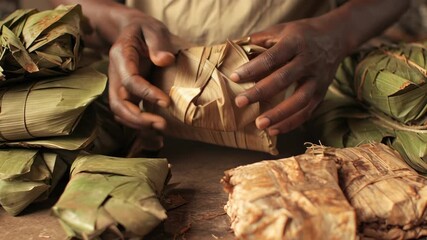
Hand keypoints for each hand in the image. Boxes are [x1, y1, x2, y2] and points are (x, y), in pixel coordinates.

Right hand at [108, 9, 175, 146]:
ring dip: (138, 127)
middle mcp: (116, 75)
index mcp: (121, 56)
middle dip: (138, 118)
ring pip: (121, 113)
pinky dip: (139, 129)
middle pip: (118, 103)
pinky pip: (128, 115)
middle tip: (162, 126)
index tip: (166, 102)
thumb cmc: (144, 30)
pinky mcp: (126, 96)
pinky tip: (156, 139)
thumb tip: (165, 60)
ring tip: (161, 134)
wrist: (132, 34)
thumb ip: (158, 42)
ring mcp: (119, 87)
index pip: (130, 80)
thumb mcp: (152, 29)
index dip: (146, 93)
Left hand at [231, 19, 345, 135]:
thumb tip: (233, 50)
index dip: (253, 68)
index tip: (234, 77)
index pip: (272, 57)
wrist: (335, 37)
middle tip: (240, 102)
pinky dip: (291, 123)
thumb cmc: (301, 34)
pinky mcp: (322, 93)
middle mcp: (308, 61)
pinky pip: (307, 112)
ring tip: (259, 124)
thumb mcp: (281, 30)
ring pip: (299, 100)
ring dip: (279, 114)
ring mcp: (317, 79)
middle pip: (284, 79)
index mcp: (295, 43)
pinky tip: (273, 130)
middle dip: (261, 92)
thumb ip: (258, 40)